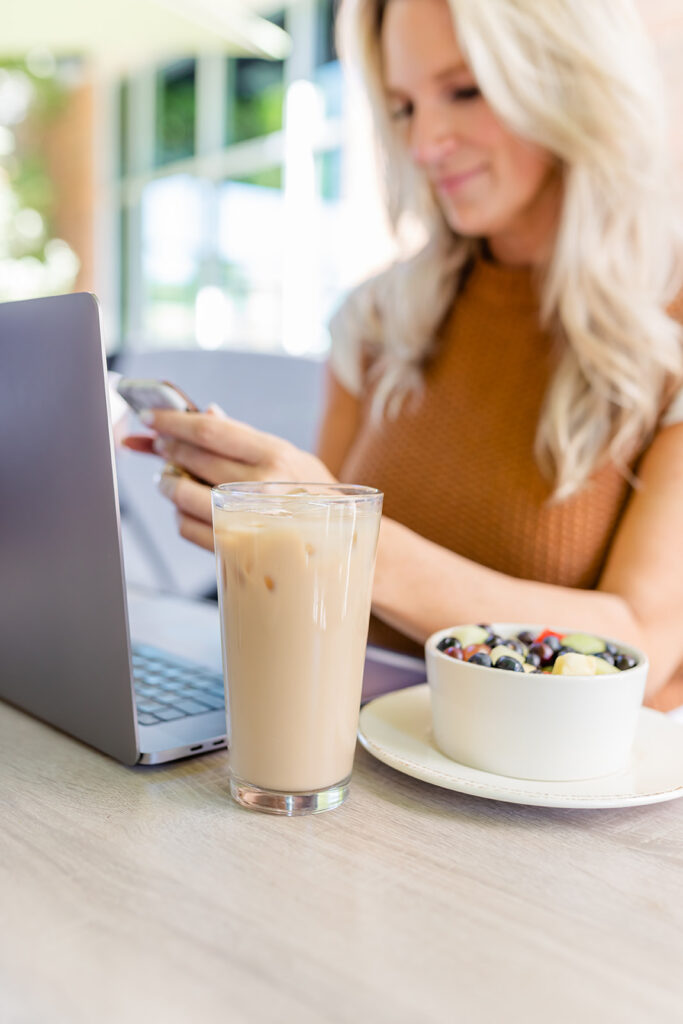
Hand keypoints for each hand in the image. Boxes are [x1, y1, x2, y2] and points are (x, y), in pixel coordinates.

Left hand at [122, 407, 335, 551]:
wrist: (348, 546)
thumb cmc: (317, 498)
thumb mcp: (292, 457)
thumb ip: (248, 439)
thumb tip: (207, 413)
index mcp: (275, 455)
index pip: (210, 430)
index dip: (173, 422)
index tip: (150, 417)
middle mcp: (260, 486)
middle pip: (192, 460)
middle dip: (165, 450)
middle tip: (156, 445)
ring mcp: (247, 520)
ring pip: (183, 497)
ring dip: (167, 485)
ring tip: (169, 479)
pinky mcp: (236, 548)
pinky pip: (188, 529)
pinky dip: (178, 515)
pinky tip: (185, 508)